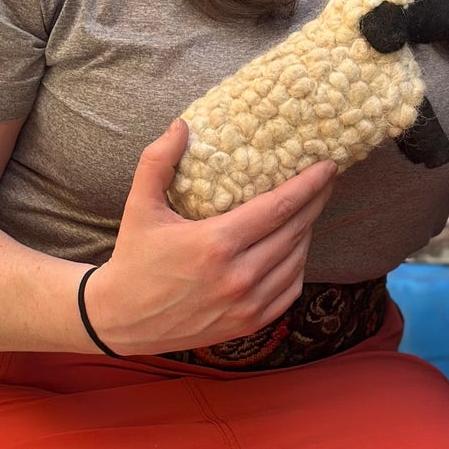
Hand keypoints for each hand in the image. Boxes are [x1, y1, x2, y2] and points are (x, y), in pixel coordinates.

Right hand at [81, 120, 337, 355]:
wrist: (121, 319)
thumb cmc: (133, 258)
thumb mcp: (139, 206)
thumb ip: (158, 161)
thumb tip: (182, 125)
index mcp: (215, 243)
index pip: (278, 208)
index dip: (309, 185)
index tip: (328, 166)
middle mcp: (238, 276)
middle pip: (295, 231)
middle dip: (315, 202)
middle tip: (326, 181)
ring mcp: (246, 304)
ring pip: (297, 261)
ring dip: (307, 233)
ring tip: (308, 211)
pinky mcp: (249, 324)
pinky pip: (290, 290)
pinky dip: (298, 266)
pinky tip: (294, 249)